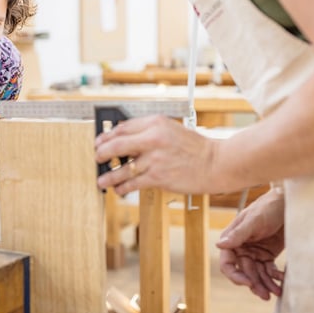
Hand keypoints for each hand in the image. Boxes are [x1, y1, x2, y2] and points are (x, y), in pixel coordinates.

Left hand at [94, 115, 219, 195]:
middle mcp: (153, 138)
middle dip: (102, 153)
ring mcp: (154, 158)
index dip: (107, 136)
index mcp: (156, 123)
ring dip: (109, 176)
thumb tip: (126, 141)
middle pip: (116, 145)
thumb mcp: (171, 130)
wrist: (216, 163)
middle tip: (97, 159)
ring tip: (102, 180)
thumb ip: (149, 133)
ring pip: (122, 168)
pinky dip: (123, 187)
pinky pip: (133, 183)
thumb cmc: (196, 148)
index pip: (123, 127)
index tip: (100, 142)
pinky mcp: (158, 177)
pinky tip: (119, 189)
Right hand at [216, 188, 285, 299]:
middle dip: (255, 284)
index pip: (228, 263)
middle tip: (265, 295)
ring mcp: (255, 252)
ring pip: (257, 274)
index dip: (235, 275)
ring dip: (265, 284)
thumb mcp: (253, 219)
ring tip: (276, 292)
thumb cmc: (267, 206)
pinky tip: (282, 280)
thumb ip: (238, 233)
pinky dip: (275, 277)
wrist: (288, 202)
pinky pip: (269, 270)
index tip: (248, 282)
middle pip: (245, 272)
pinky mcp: (268, 254)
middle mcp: (242, 248)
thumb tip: (219, 245)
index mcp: (233, 240)